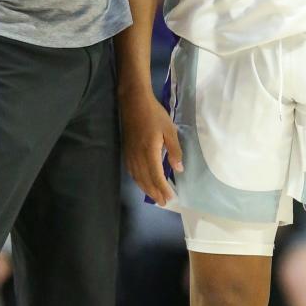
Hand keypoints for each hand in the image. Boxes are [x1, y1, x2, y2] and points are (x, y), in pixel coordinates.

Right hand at [120, 86, 182, 205]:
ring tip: (154, 196)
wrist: (134, 102)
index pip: (156, 176)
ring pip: (137, 177)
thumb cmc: (154, 114)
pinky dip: (138, 180)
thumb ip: (174, 150)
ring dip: (146, 189)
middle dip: (154, 193)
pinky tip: (142, 182)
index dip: (163, 188)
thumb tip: (178, 169)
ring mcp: (130, 154)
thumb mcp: (169, 130)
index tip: (170, 197)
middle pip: (145, 180)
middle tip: (163, 202)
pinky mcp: (126, 151)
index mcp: (150, 152)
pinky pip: (132, 171)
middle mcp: (138, 157)